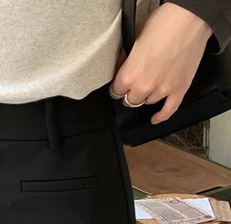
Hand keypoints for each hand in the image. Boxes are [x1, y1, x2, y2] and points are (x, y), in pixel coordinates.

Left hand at [110, 2, 212, 123]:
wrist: (190, 19)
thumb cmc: (164, 23)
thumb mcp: (136, 41)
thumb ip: (129, 61)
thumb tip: (125, 68)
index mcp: (130, 74)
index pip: (117, 91)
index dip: (118, 87)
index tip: (119, 86)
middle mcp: (145, 86)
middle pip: (131, 100)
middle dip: (131, 92)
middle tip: (135, 84)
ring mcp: (163, 90)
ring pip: (148, 102)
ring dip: (148, 95)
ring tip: (151, 84)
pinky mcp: (179, 90)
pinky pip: (169, 110)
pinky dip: (161, 116)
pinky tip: (155, 119)